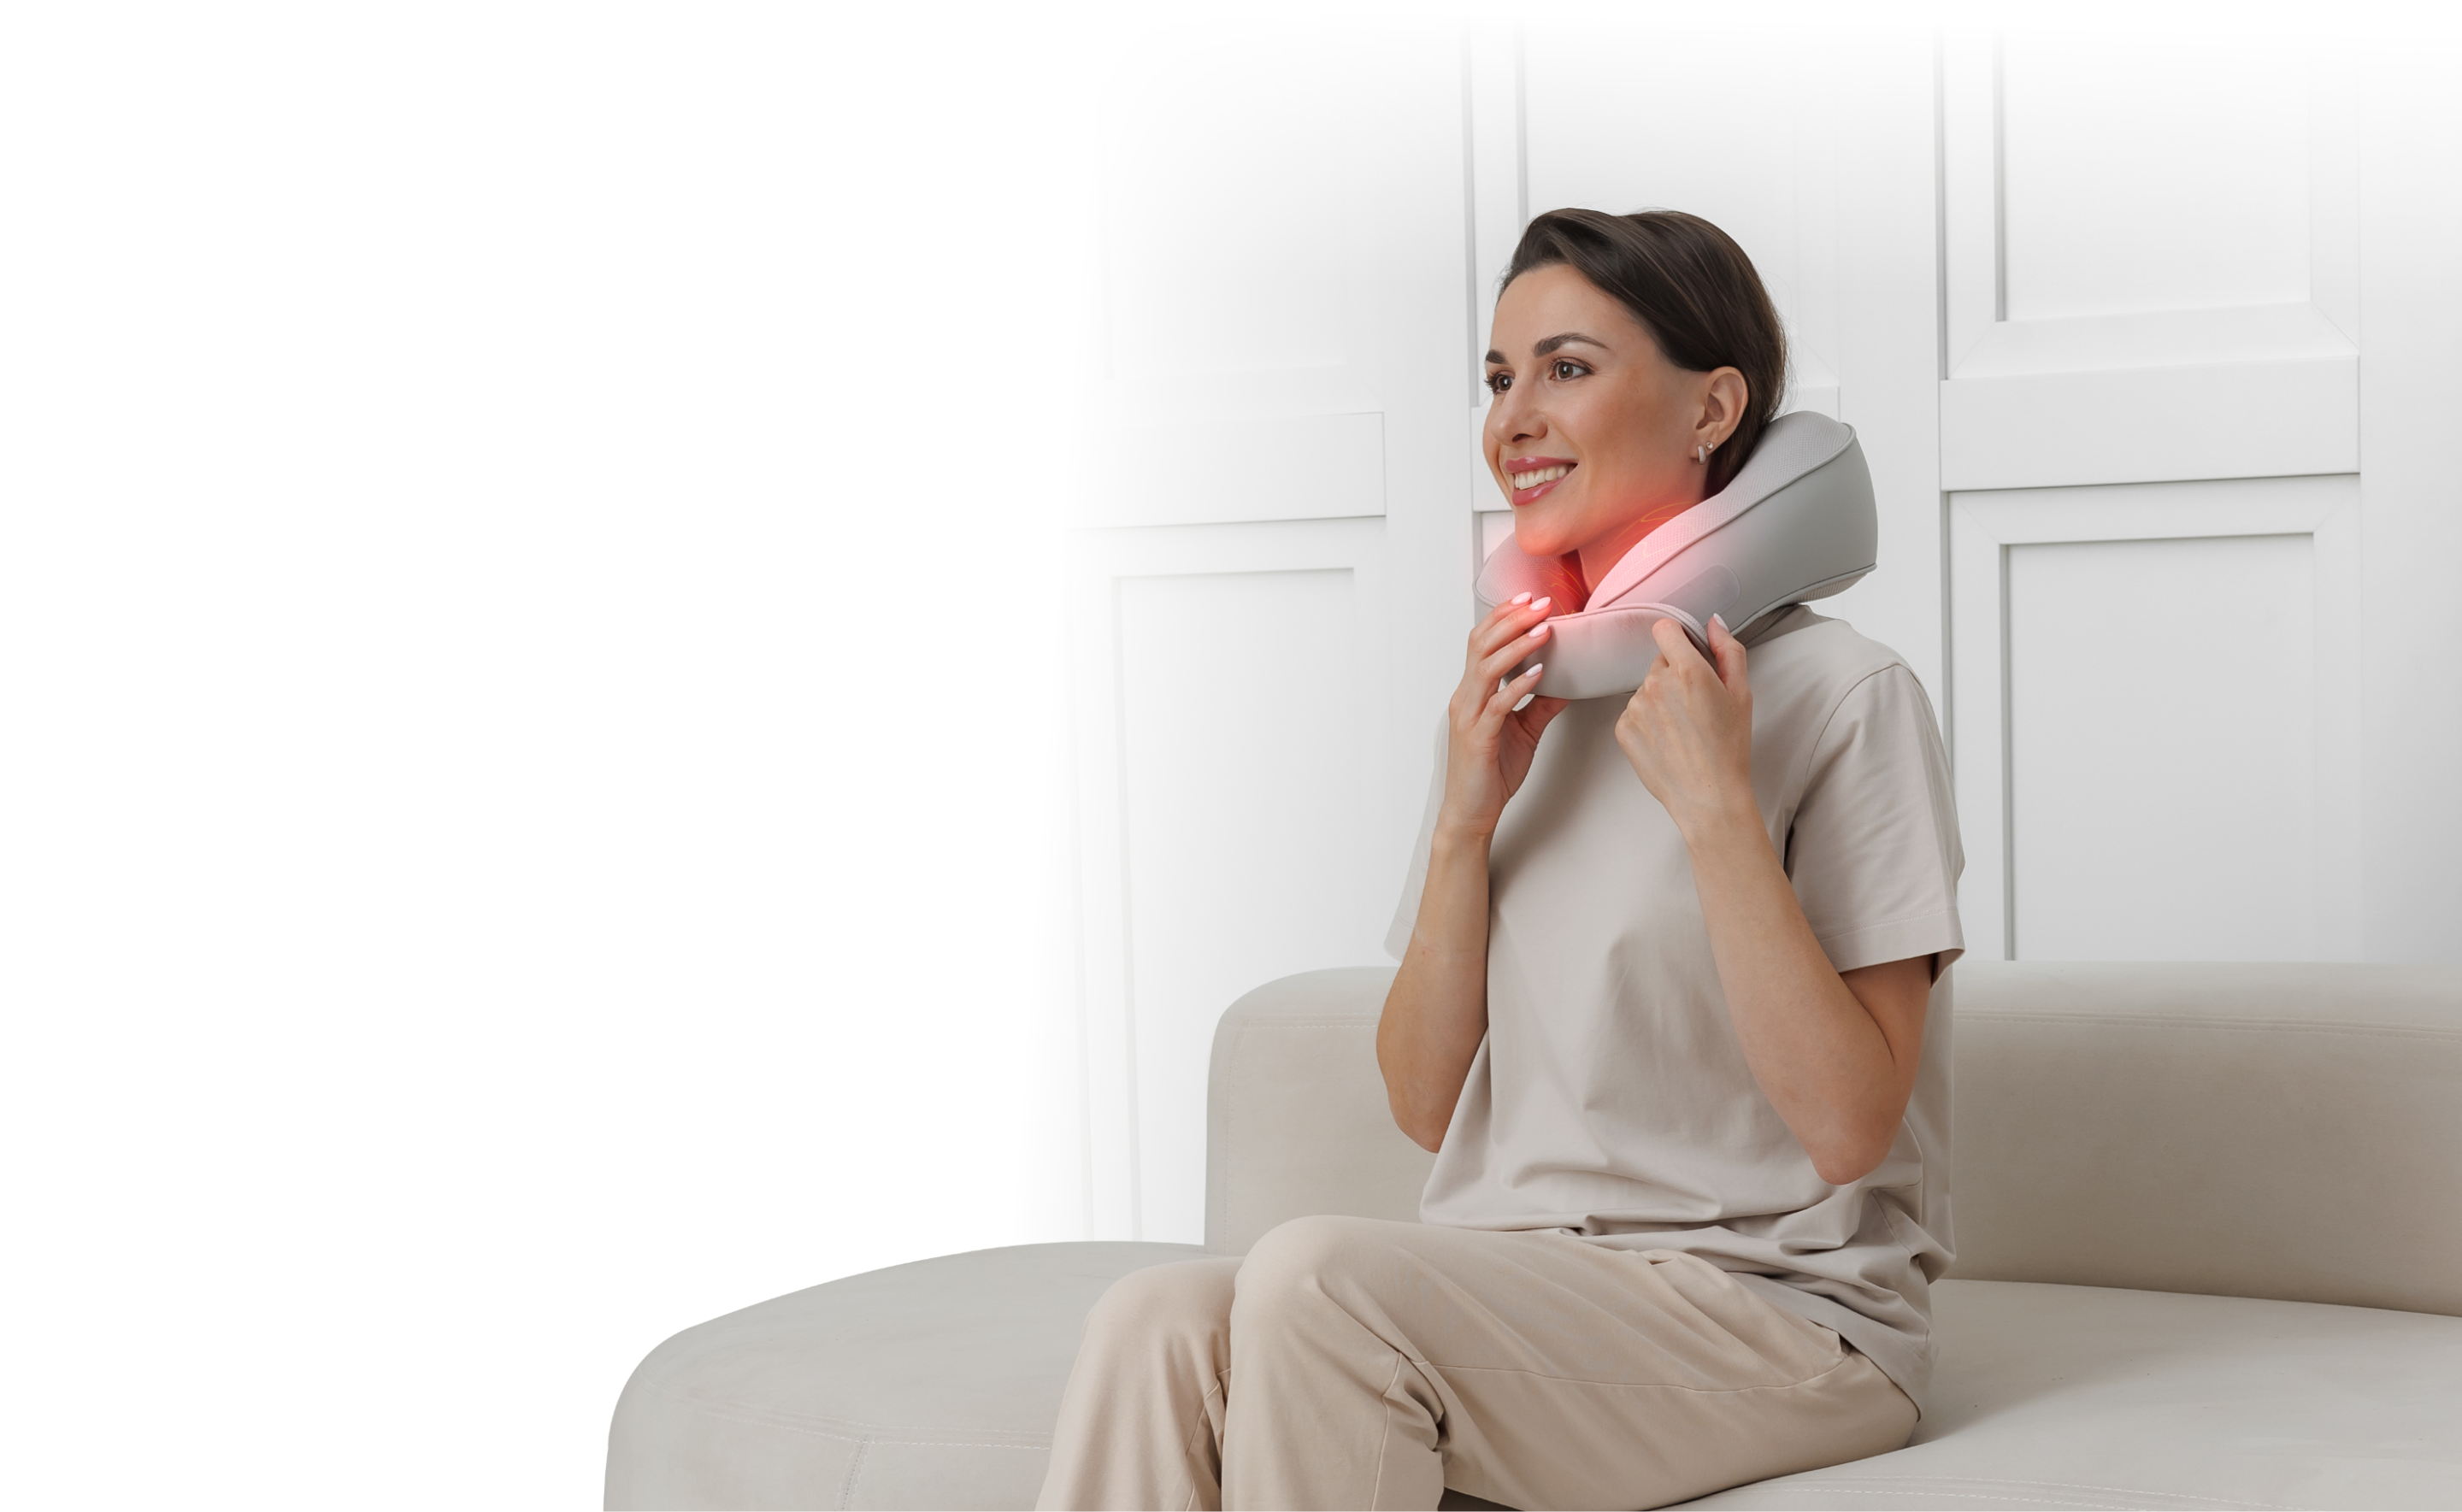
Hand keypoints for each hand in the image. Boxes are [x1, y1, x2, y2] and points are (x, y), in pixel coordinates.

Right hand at [1440, 593, 1570, 837]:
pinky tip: (1540, 673)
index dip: (1502, 617)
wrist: (1471, 813)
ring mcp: (1469, 717)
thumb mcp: (1522, 732)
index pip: (1481, 643)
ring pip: (1485, 668)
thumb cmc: (1490, 774)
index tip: (1527, 598)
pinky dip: (1518, 685)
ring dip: (1516, 646)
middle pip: (1481, 646)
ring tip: (1543, 629)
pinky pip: (1497, 704)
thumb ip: (1539, 705)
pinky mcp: (1478, 738)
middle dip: (1511, 620)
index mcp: (1471, 693)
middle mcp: (1465, 699)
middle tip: (1541, 603)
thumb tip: (1566, 684)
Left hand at [1614, 614, 1755, 835]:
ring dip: (1661, 700)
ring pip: (1646, 689)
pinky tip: (1667, 741)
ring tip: (1683, 729)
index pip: (1665, 629)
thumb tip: (1714, 623)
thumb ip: (1728, 650)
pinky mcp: (1623, 728)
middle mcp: (1656, 684)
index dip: (1678, 639)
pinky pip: (1633, 712)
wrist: (1708, 795)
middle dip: (1675, 675)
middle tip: (1696, 706)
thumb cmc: (1729, 747)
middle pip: (1659, 663)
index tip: (1687, 653)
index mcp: (1688, 671)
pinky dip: (1647, 722)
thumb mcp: (1741, 694)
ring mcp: (1635, 706)